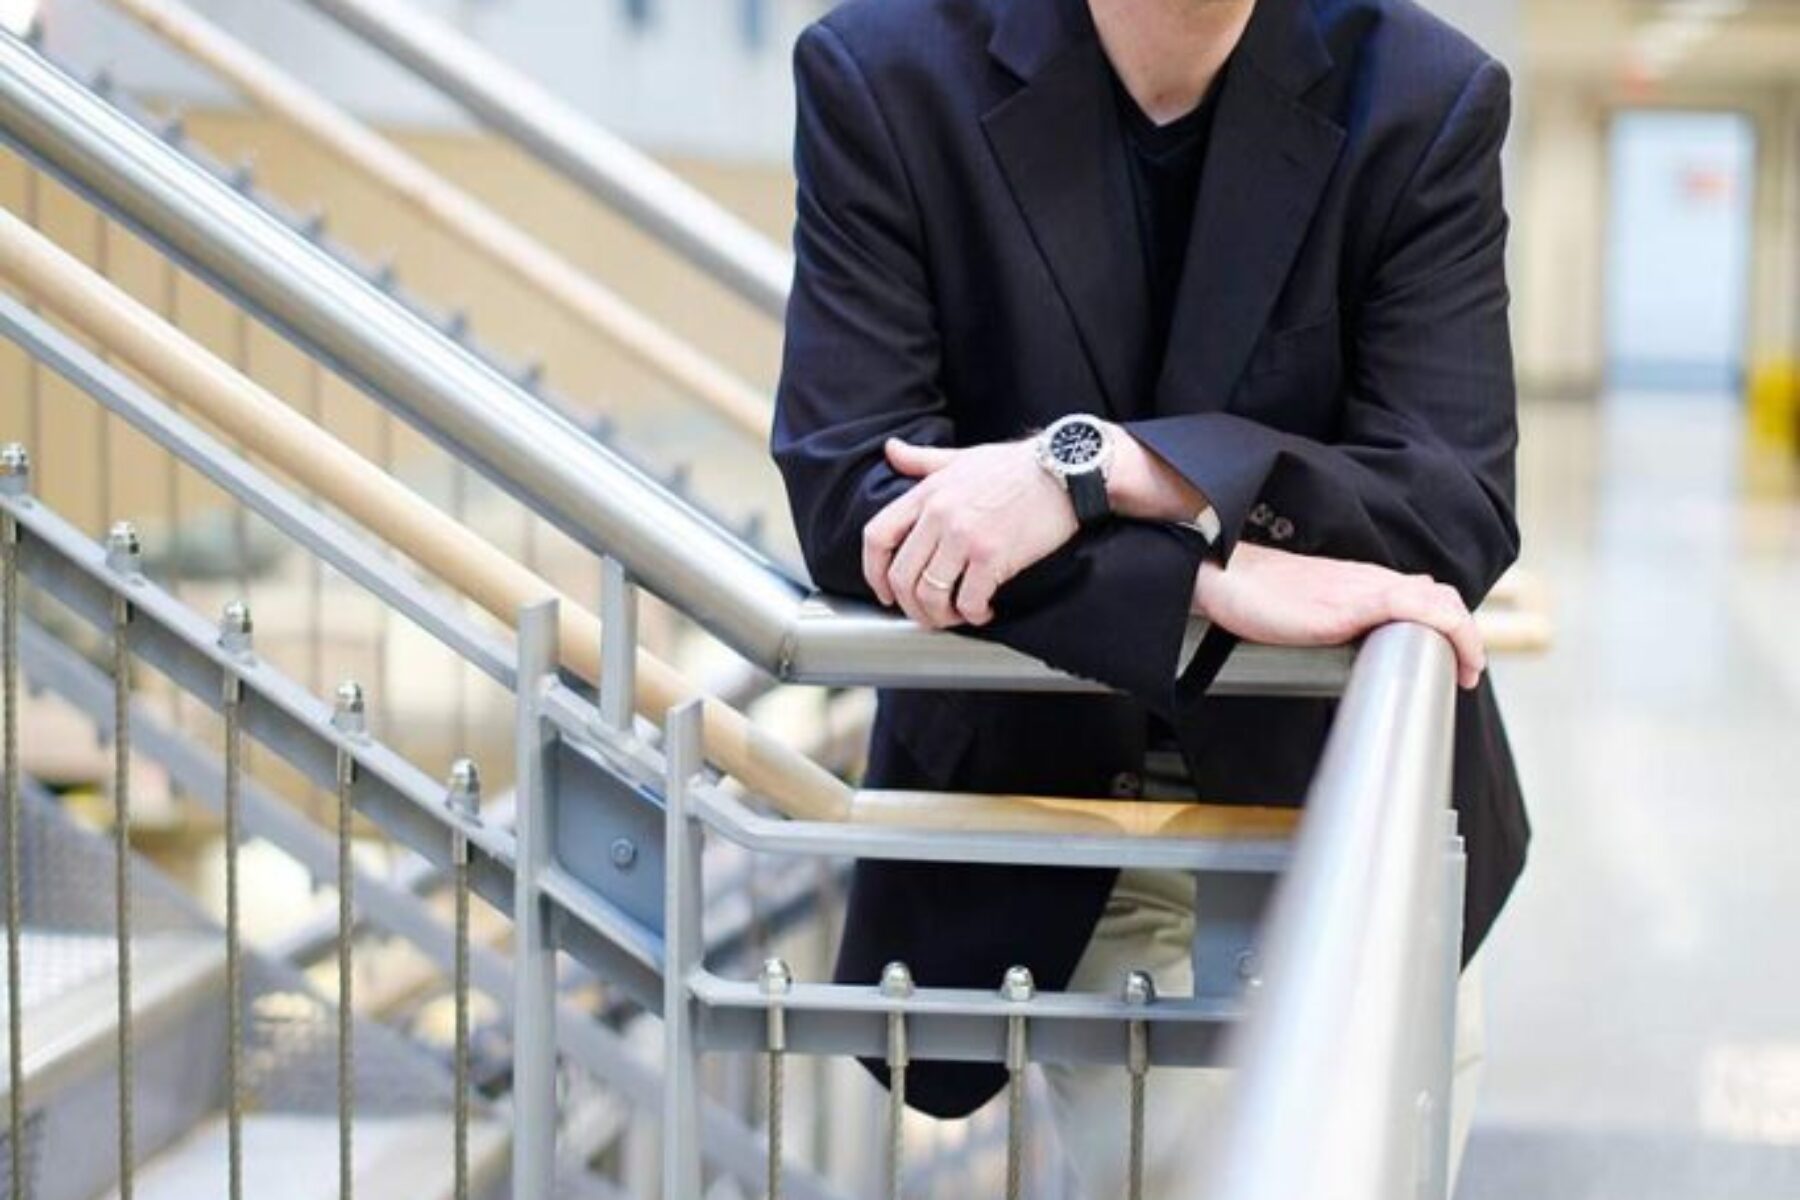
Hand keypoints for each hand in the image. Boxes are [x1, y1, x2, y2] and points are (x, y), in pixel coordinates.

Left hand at [862, 437, 1077, 628]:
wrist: (1065, 470)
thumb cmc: (1016, 466)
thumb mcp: (960, 458)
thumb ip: (921, 460)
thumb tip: (890, 449)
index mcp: (926, 493)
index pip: (877, 536)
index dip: (873, 572)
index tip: (885, 592)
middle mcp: (940, 515)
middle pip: (901, 576)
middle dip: (911, 606)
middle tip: (929, 613)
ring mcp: (965, 537)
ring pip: (930, 595)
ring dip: (940, 616)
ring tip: (957, 615)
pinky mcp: (994, 557)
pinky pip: (969, 601)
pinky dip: (973, 615)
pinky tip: (984, 611)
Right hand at [1193, 544, 1486, 688]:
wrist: (1227, 577)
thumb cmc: (1258, 596)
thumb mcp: (1310, 610)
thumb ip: (1337, 621)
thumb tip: (1351, 649)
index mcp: (1363, 581)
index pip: (1424, 594)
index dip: (1451, 625)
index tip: (1456, 662)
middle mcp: (1372, 579)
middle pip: (1441, 597)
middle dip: (1466, 635)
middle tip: (1467, 671)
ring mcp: (1364, 589)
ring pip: (1439, 601)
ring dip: (1465, 636)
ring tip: (1466, 670)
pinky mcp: (1353, 604)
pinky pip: (1417, 608)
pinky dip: (1448, 629)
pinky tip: (1452, 656)